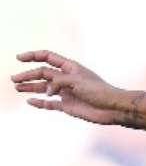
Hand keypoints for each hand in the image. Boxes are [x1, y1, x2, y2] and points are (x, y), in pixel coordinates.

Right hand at [11, 50, 130, 124]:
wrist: (113, 109)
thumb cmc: (99, 91)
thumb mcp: (77, 81)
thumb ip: (59, 82)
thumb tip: (46, 91)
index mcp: (69, 67)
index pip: (47, 57)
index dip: (32, 56)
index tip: (19, 58)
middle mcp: (66, 79)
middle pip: (42, 74)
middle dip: (28, 75)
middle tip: (14, 80)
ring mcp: (66, 93)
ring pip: (44, 89)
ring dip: (30, 88)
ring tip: (17, 88)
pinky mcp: (68, 106)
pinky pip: (50, 104)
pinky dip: (40, 103)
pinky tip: (30, 101)